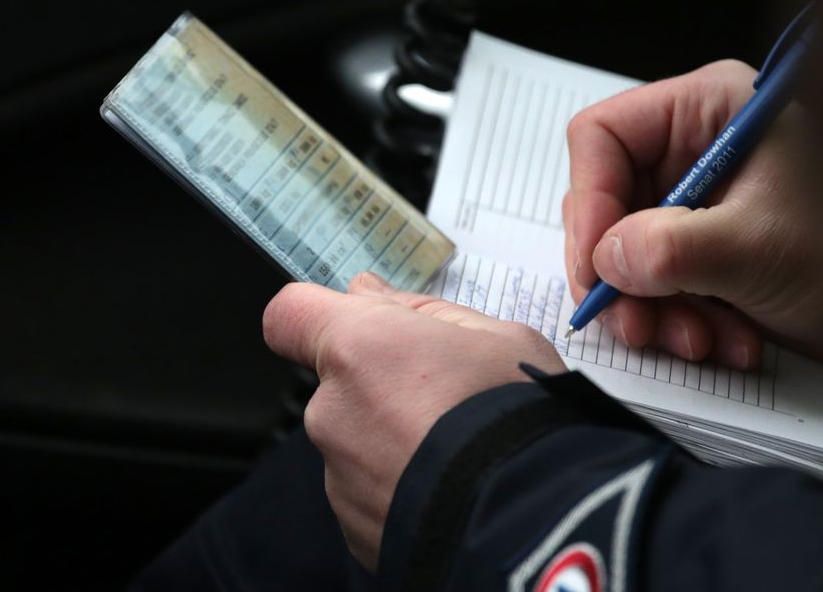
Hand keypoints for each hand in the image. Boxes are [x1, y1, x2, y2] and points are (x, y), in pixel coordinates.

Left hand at [262, 272, 566, 570]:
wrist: (532, 524)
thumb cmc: (519, 424)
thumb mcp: (497, 337)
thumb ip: (420, 311)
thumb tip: (370, 295)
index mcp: (359, 348)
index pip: (290, 316)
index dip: (317, 317)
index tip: (359, 324)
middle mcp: (332, 410)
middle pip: (338, 383)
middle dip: (381, 384)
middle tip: (447, 397)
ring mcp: (338, 475)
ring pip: (356, 440)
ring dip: (393, 439)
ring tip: (457, 451)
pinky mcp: (353, 527)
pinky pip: (369, 491)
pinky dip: (401, 486)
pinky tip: (449, 487)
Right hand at [564, 60, 822, 370]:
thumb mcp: (755, 251)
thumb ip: (675, 249)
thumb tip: (606, 257)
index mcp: (709, 108)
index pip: (603, 136)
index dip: (589, 199)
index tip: (596, 263)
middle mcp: (689, 144)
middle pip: (604, 200)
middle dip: (621, 272)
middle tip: (634, 321)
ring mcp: (683, 195)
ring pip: (617, 247)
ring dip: (646, 306)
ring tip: (693, 339)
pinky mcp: (682, 240)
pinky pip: (640, 277)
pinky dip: (665, 315)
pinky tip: (713, 337)